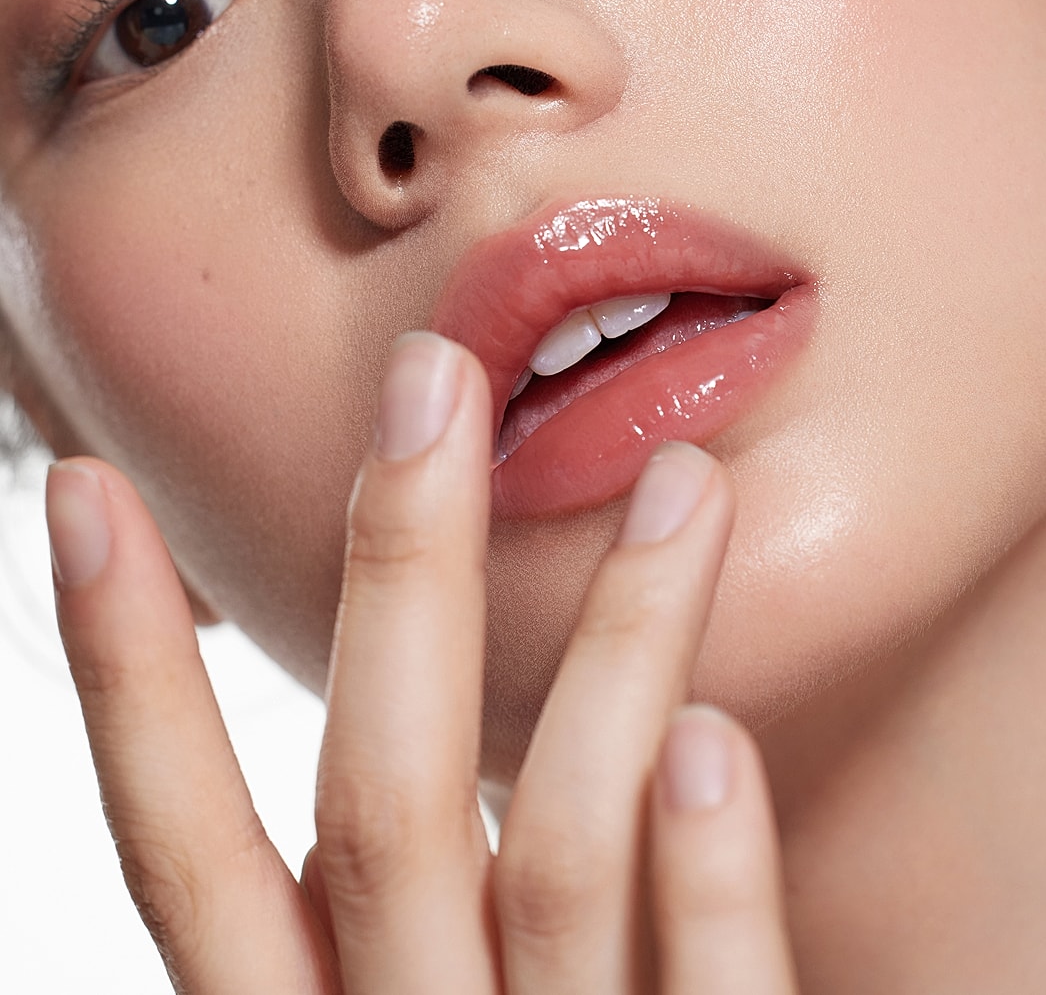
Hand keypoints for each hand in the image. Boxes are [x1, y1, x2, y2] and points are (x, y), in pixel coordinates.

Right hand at [46, 331, 799, 991]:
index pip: (187, 846)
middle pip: (382, 804)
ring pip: (561, 861)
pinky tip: (719, 733)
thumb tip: (379, 718)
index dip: (122, 670)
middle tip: (432, 376)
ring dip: (620, 651)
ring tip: (688, 481)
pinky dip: (707, 883)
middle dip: (396, 573)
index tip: (80, 492)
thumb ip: (389, 913)